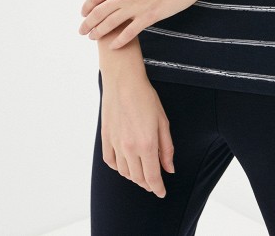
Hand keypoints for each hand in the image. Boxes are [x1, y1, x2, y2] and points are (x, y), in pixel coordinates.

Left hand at [79, 0, 202, 47]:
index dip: (87, 6)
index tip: (84, 13)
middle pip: (99, 12)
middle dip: (88, 23)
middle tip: (83, 30)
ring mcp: (137, 6)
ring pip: (110, 24)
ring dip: (99, 32)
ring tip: (93, 37)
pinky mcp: (149, 17)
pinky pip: (129, 33)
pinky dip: (119, 41)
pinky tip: (113, 46)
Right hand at [100, 71, 174, 196]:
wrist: (123, 82)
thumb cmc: (145, 97)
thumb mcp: (163, 121)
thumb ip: (167, 148)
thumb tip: (169, 168)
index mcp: (147, 144)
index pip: (152, 177)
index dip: (158, 188)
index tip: (161, 192)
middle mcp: (129, 148)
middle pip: (138, 178)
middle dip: (147, 184)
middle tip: (154, 183)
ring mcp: (116, 144)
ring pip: (124, 172)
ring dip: (134, 177)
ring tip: (141, 173)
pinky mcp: (106, 139)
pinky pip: (110, 162)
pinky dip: (118, 167)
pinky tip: (125, 164)